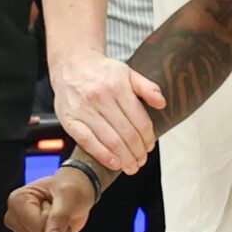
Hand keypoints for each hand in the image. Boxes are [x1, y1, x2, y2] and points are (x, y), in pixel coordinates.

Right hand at [6, 166, 99, 231]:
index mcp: (16, 202)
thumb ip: (59, 217)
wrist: (75, 195)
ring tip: (61, 221)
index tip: (54, 203)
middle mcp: (13, 220)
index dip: (54, 220)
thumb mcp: (70, 196)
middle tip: (61, 213)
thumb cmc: (71, 188)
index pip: (37, 229)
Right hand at [51, 49, 167, 173]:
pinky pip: (87, 141)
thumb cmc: (102, 72)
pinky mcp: (69, 120)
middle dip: (138, 151)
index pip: (139, 120)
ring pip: (110, 140)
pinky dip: (102, 155)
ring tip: (132, 166)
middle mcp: (100, 97)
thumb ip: (147, 87)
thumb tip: (161, 104)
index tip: (150, 146)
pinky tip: (114, 163)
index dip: (148, 137)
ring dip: (125, 157)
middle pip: (126, 133)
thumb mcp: (128, 72)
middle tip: (142, 161)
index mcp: (118, 86)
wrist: (71, 65)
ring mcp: (83, 110)